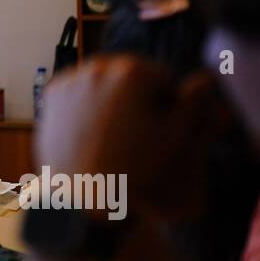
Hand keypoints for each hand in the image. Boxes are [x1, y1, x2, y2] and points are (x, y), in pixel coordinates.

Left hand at [36, 56, 223, 216]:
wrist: (84, 194)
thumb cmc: (135, 167)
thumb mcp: (175, 135)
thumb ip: (195, 102)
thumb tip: (206, 78)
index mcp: (133, 71)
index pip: (163, 76)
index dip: (170, 101)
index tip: (165, 125)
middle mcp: (99, 66)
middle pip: (131, 75)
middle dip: (139, 96)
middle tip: (141, 129)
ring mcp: (73, 78)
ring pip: (104, 81)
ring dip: (114, 97)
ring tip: (119, 131)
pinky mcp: (52, 93)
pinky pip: (78, 90)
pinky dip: (87, 102)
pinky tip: (95, 129)